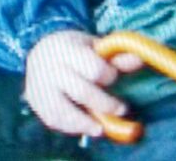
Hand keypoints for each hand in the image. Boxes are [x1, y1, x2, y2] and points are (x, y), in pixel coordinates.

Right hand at [23, 30, 143, 137]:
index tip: (113, 78)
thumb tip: (141, 59)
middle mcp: (50, 67)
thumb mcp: (93, 46)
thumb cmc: (74, 49)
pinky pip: (54, 119)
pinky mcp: (35, 101)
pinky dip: (71, 127)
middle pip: (82, 92)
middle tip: (121, 109)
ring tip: (102, 129)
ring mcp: (39, 85)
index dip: (109, 76)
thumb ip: (116, 57)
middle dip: (105, 104)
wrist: (41, 50)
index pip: (93, 68)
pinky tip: (85, 126)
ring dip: (86, 123)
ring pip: (64, 111)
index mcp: (66, 48)